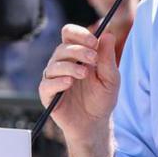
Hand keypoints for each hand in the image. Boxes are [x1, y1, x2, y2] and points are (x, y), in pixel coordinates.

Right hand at [38, 24, 119, 145]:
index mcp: (78, 55)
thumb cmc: (103, 98)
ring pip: (54, 64)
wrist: (95, 123)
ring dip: (70, 66)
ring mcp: (54, 78)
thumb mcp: (111, 77)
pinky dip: (57, 82)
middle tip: (93, 59)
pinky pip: (46, 84)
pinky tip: (69, 83)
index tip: (93, 41)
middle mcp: (63, 63)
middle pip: (62, 47)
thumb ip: (107, 57)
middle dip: (79, 51)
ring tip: (84, 74)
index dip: (79, 34)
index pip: (70, 34)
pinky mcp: (47, 94)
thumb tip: (108, 34)